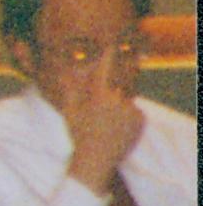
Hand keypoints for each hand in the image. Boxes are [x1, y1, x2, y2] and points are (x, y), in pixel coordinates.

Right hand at [61, 62, 145, 194]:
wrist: (96, 160)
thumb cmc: (78, 134)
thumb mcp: (69, 110)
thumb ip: (70, 88)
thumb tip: (65, 70)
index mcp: (100, 95)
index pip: (106, 68)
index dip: (108, 55)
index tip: (110, 44)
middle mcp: (119, 100)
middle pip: (118, 83)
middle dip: (110, 87)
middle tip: (100, 104)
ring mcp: (132, 110)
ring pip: (125, 98)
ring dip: (117, 103)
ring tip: (105, 122)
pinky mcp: (140, 120)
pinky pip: (134, 110)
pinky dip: (127, 115)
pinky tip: (115, 127)